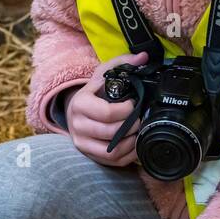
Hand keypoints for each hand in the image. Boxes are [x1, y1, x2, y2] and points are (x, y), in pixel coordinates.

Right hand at [66, 50, 151, 166]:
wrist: (75, 111)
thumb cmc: (93, 93)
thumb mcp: (103, 74)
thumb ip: (122, 63)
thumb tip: (144, 57)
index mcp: (80, 104)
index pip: (106, 112)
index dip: (126, 110)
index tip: (133, 104)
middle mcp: (77, 126)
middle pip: (111, 133)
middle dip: (131, 126)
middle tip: (140, 119)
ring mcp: (82, 143)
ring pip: (112, 151)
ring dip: (131, 142)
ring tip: (139, 131)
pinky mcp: (90, 155)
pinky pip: (112, 161)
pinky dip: (128, 154)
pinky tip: (134, 143)